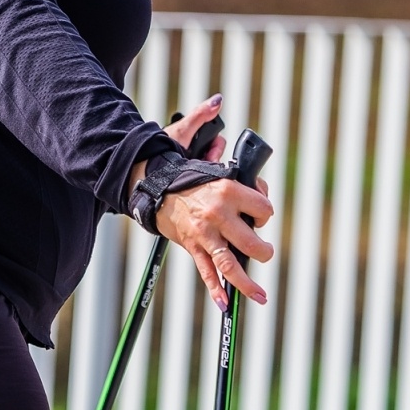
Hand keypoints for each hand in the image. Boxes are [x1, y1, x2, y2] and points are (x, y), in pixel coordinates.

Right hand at [126, 94, 274, 311]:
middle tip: (261, 249)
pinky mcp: (192, 246)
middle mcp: (220, 214)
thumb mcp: (194, 146)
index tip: (259, 211)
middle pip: (254, 240)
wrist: (145, 186)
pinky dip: (216, 290)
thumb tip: (218, 104)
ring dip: (248, 282)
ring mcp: (205, 234)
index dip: (264, 211)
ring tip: (260, 294)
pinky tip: (226, 305)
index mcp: (228, 188)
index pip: (264, 207)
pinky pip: (206, 272)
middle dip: (262, 248)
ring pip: (232, 264)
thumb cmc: (174, 168)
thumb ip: (208, 126)